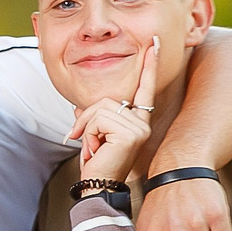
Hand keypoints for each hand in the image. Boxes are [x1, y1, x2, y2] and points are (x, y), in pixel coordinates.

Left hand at [67, 35, 156, 188]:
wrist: (98, 187)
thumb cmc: (97, 165)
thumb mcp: (93, 135)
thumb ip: (92, 118)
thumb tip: (78, 108)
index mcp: (138, 121)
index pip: (144, 89)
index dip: (149, 65)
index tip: (153, 43)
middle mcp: (142, 123)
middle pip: (107, 100)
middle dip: (87, 118)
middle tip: (82, 139)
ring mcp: (139, 128)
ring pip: (101, 108)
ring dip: (87, 127)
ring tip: (92, 147)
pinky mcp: (130, 133)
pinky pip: (99, 118)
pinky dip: (89, 133)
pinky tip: (96, 150)